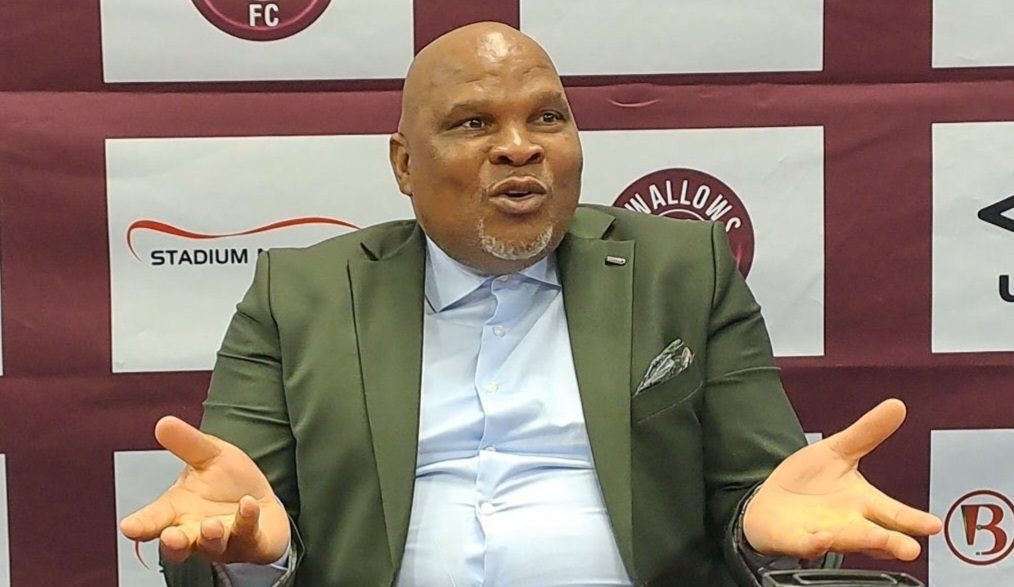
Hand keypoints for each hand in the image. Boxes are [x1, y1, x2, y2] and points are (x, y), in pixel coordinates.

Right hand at [119, 416, 290, 564]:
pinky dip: (247, 520)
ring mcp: (223, 542)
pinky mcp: (252, 544)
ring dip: (210, 537)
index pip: (153, 521)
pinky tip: (248, 504)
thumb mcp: (209, 455)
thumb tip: (163, 422)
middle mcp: (195, 532)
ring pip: (212, 546)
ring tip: (211, 525)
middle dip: (174, 542)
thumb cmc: (228, 483)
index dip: (141, 525)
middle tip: (171, 536)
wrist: (264, 503)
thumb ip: (187, 443)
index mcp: (176, 511)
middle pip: (178, 545)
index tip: (128, 527)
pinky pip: (248, 536)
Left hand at [743, 399, 941, 560]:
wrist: (770, 502)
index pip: (894, 513)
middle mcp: (849, 524)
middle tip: (910, 548)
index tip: (933, 525)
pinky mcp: (796, 540)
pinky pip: (807, 544)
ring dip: (862, 541)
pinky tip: (822, 538)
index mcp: (863, 503)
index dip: (913, 519)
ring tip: (880, 541)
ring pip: (846, 540)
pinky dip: (815, 544)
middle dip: (892, 541)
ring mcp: (823, 534)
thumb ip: (867, 432)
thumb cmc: (808, 481)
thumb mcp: (838, 450)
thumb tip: (897, 405)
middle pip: (875, 534)